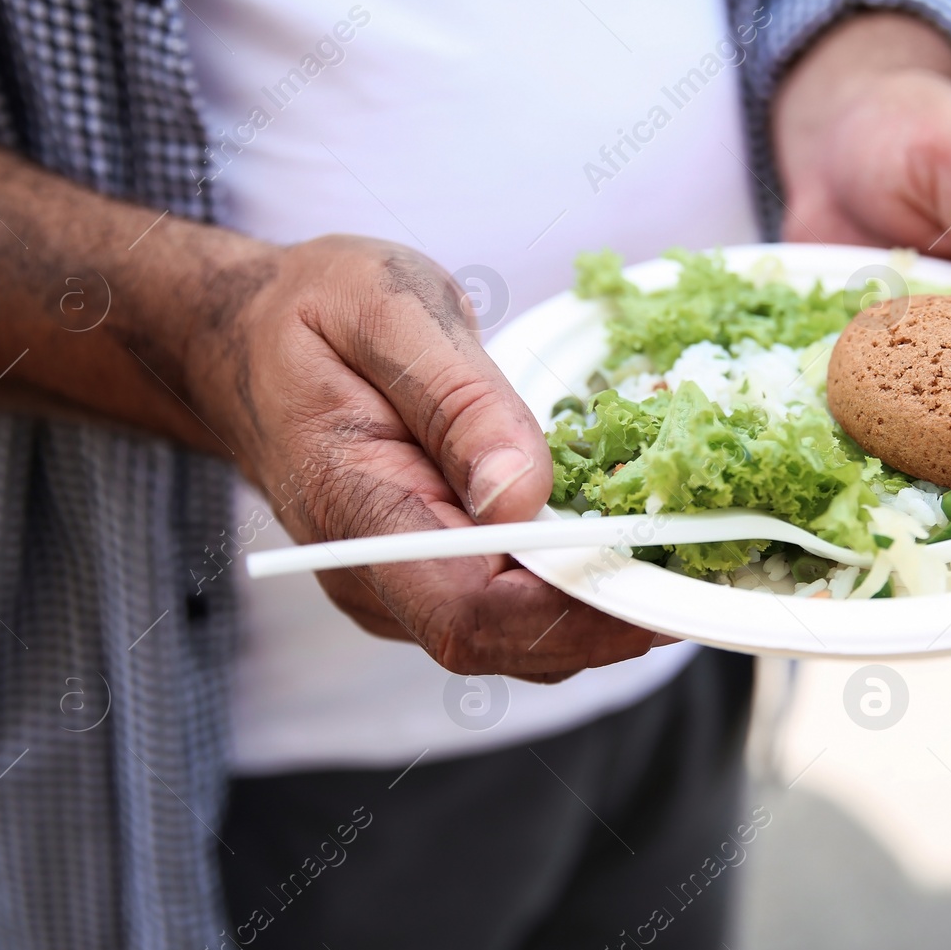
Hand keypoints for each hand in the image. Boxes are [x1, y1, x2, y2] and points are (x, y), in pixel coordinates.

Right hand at [188, 235, 664, 679]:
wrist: (248, 346)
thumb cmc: (313, 313)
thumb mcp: (384, 306)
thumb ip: (455, 397)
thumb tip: (525, 495)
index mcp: (354, 511)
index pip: (468, 608)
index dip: (572, 609)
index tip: (660, 570)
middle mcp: (373, 578)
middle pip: (504, 643)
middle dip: (610, 616)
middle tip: (703, 562)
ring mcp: (398, 591)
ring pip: (516, 643)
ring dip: (604, 611)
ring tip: (682, 553)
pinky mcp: (425, 581)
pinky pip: (510, 614)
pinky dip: (578, 593)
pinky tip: (629, 545)